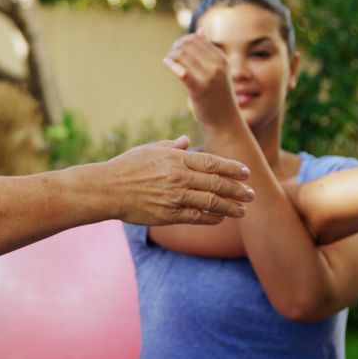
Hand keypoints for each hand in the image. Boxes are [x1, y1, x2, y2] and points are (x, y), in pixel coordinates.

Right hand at [100, 136, 253, 225]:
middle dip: (238, 190)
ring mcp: (174, 197)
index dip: (233, 168)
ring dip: (231, 207)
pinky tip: (220, 218)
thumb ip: (172, 146)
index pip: (213, 163)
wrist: (106, 189)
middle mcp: (178, 177)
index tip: (246, 173)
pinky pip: (196, 217)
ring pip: (211, 203)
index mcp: (176, 159)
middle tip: (251, 194)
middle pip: (217, 184)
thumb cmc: (126, 167)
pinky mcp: (168, 215)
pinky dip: (212, 218)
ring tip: (242, 210)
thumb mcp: (149, 150)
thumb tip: (187, 141)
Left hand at [163, 32, 239, 128]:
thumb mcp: (218, 71)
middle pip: (188, 44)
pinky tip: (166, 63)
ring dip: (171, 55)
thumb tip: (199, 31)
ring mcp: (209, 77)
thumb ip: (208, 52)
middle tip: (171, 55)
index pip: (197, 39)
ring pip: (183, 55)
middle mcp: (217, 65)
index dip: (183, 41)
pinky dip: (171, 64)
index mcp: (222, 59)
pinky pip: (181, 71)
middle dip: (176, 47)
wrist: (225, 123)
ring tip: (169, 60)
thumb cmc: (218, 97)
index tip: (176, 49)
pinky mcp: (199, 89)